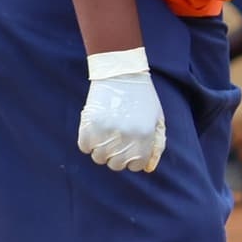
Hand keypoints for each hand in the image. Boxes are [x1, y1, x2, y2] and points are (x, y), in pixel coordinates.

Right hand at [78, 49, 165, 171]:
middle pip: (115, 164)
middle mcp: (126, 136)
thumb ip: (156, 145)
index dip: (133, 159)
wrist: (122, 72)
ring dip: (101, 149)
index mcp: (145, 136)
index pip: (136, 165)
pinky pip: (84, 146)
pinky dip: (88, 142)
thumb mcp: (157, 120)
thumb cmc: (142, 97)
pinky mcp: (90, 123)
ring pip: (98, 157)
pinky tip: (94, 131)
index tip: (130, 149)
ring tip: (106, 134)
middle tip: (116, 141)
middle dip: (116, 156)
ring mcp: (107, 130)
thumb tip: (147, 169)